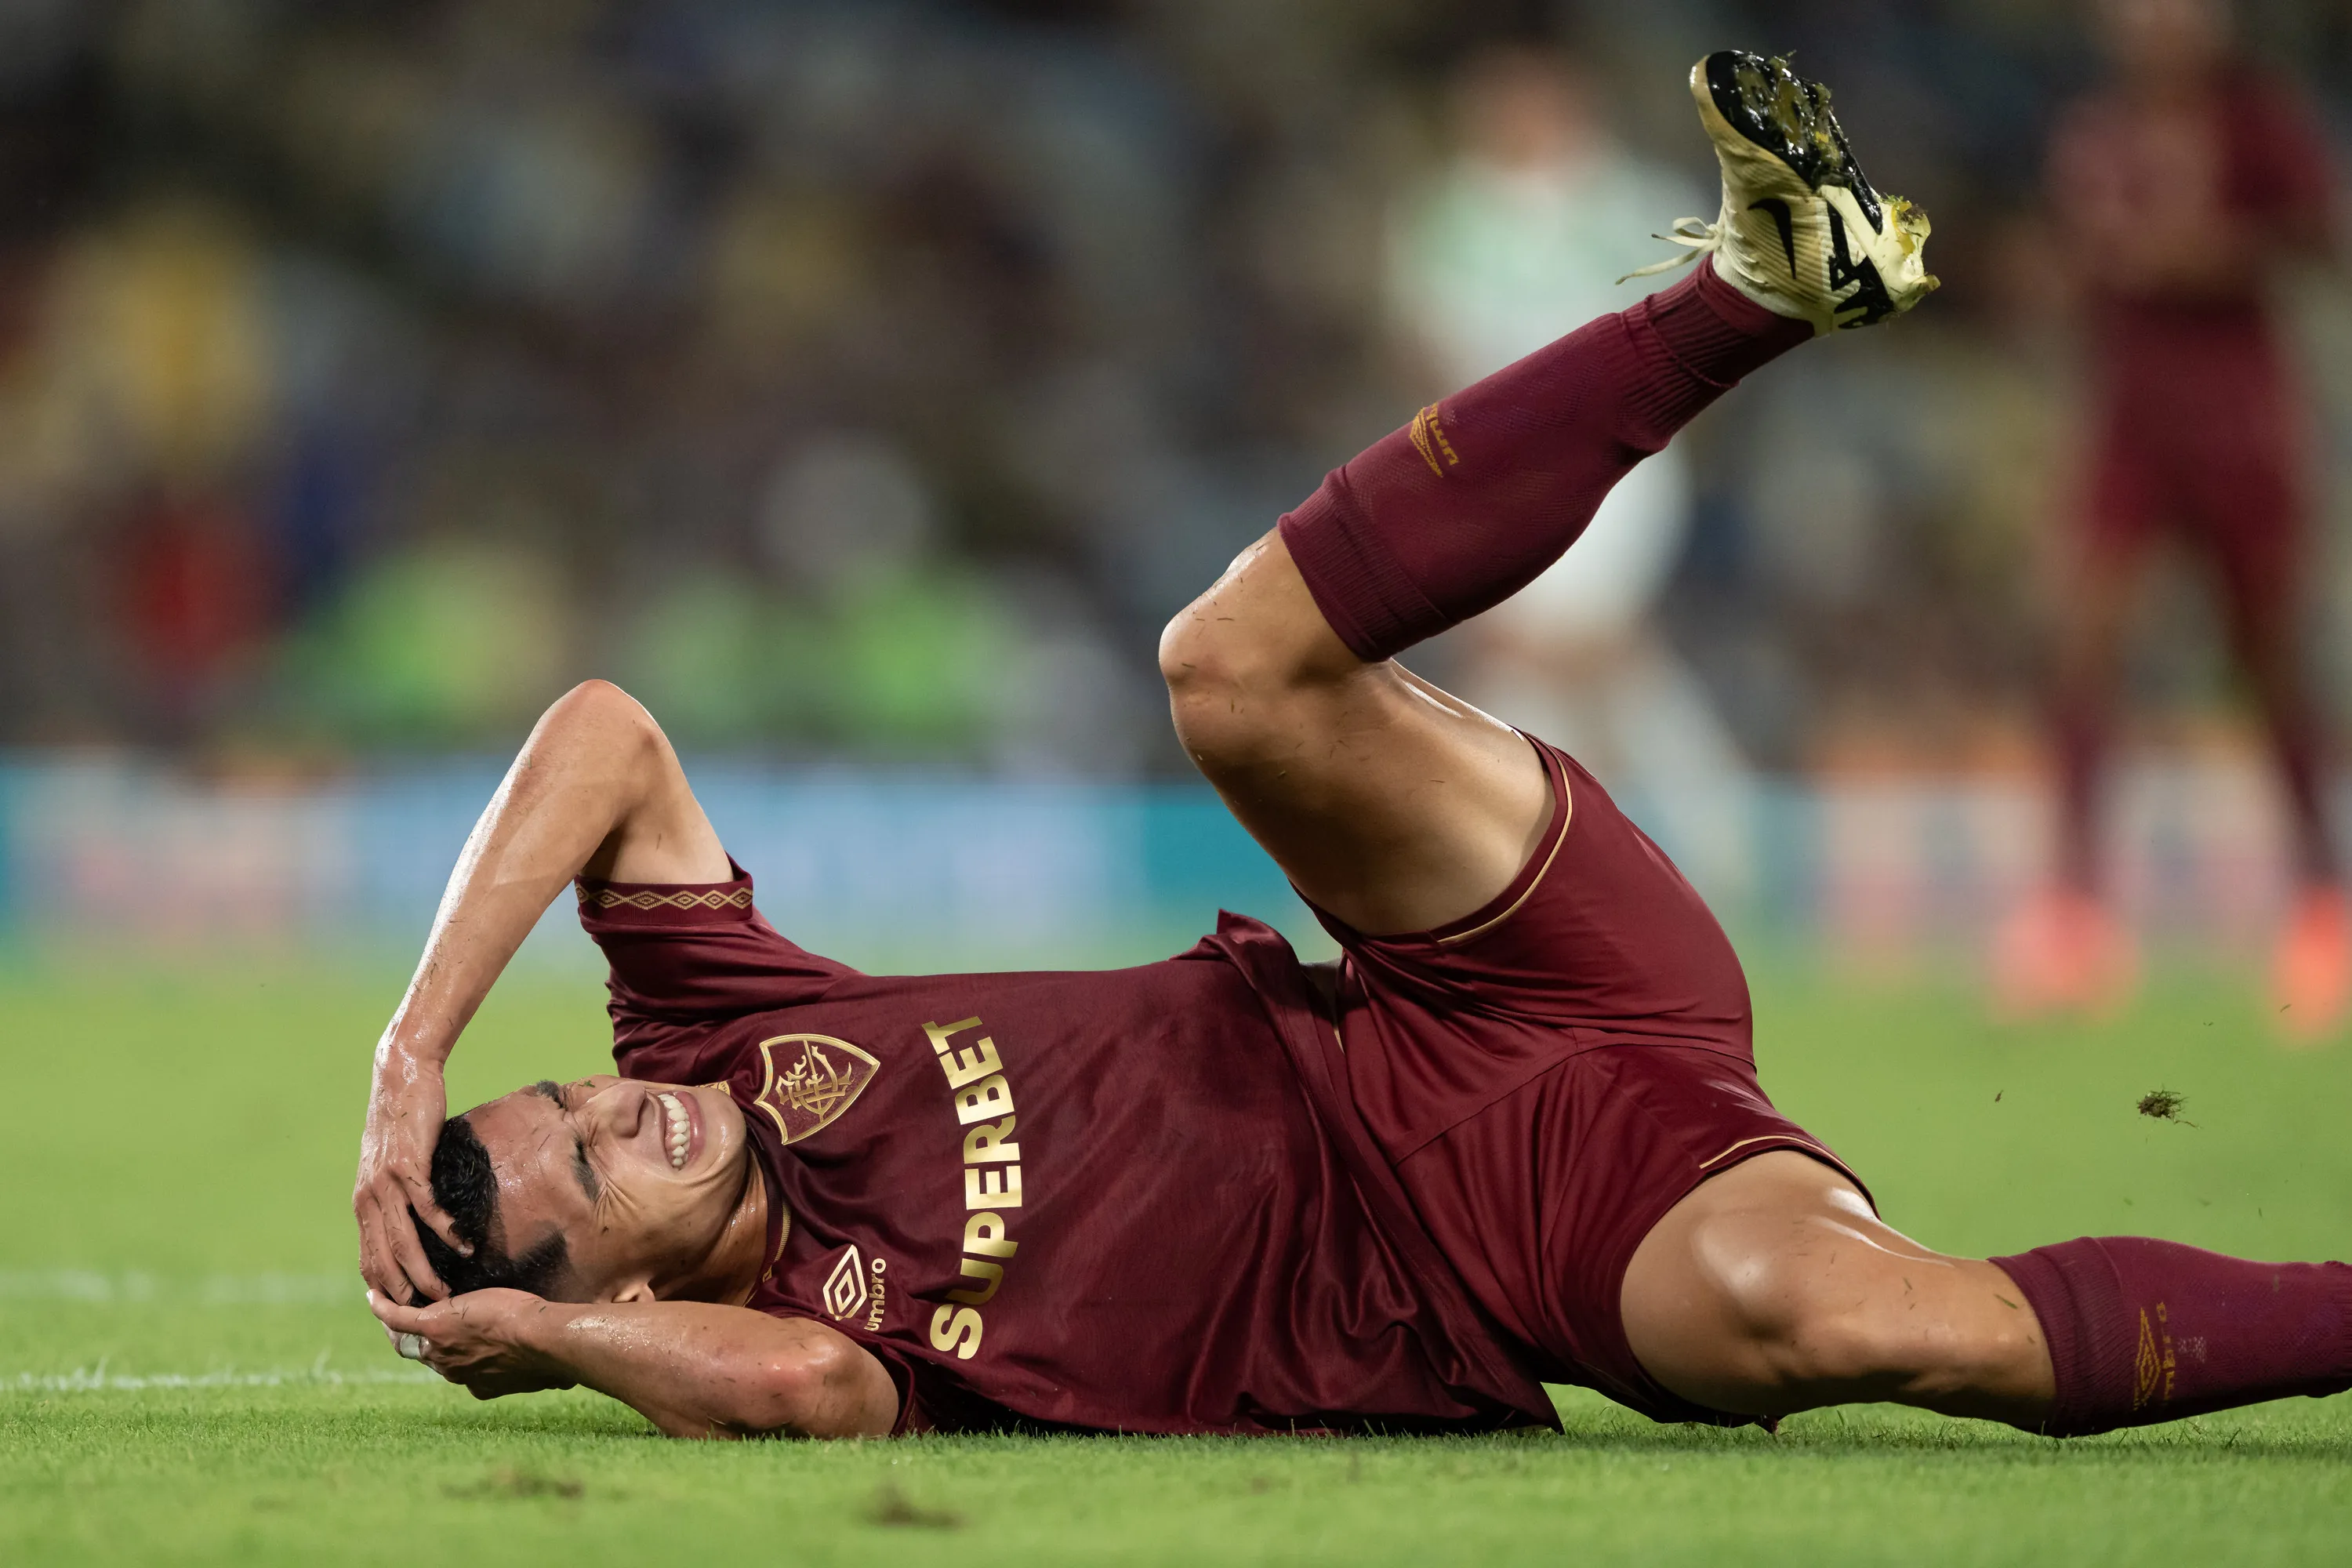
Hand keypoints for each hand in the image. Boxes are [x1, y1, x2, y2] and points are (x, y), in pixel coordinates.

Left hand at [354, 1046, 467, 1301]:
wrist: (401, 1075)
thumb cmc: (403, 1119)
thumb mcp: (392, 1163)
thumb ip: (398, 1194)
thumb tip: (414, 1220)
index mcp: (363, 1203)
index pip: (369, 1260)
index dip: (384, 1291)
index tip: (406, 1316)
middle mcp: (368, 1198)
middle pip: (384, 1259)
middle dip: (405, 1292)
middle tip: (428, 1316)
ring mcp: (385, 1183)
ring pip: (403, 1241)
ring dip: (424, 1270)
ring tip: (445, 1292)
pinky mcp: (407, 1166)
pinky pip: (425, 1207)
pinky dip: (444, 1230)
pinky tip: (461, 1245)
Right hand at [369, 1288, 577, 1399]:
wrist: (541, 1340)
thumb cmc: (554, 1354)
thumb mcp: (546, 1371)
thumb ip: (545, 1374)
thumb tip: (567, 1382)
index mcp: (479, 1382)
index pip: (458, 1368)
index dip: (451, 1356)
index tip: (453, 1345)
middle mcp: (454, 1371)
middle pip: (427, 1355)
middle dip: (417, 1341)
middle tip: (408, 1323)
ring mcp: (440, 1351)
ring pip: (407, 1337)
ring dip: (396, 1323)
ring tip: (387, 1305)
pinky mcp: (433, 1327)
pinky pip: (399, 1316)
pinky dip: (385, 1307)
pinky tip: (373, 1296)